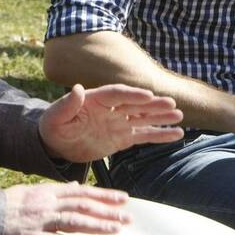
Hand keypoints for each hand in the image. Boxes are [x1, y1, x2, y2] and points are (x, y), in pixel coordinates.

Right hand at [0, 181, 131, 234]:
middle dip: (108, 210)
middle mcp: (47, 203)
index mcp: (48, 192)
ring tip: (116, 230)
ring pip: (74, 221)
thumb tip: (75, 187)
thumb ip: (54, 191)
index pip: (82, 192)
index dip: (103, 194)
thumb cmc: (5, 205)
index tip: (122, 197)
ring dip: (97, 225)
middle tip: (128, 216)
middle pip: (83, 205)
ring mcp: (40, 220)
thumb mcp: (31, 191)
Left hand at [39, 83, 182, 162]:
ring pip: (144, 119)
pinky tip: (177, 134)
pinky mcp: (123, 138)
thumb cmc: (54, 127)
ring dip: (161, 117)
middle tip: (171, 104)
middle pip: (135, 104)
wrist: (58, 145)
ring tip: (179, 116)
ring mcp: (119, 123)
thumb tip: (77, 89)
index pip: (117, 94)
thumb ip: (67, 104)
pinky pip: (144, 136)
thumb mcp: (55, 117)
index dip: (132, 94)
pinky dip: (160, 135)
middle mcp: (112, 108)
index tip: (148, 95)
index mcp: (96, 99)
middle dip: (153, 105)